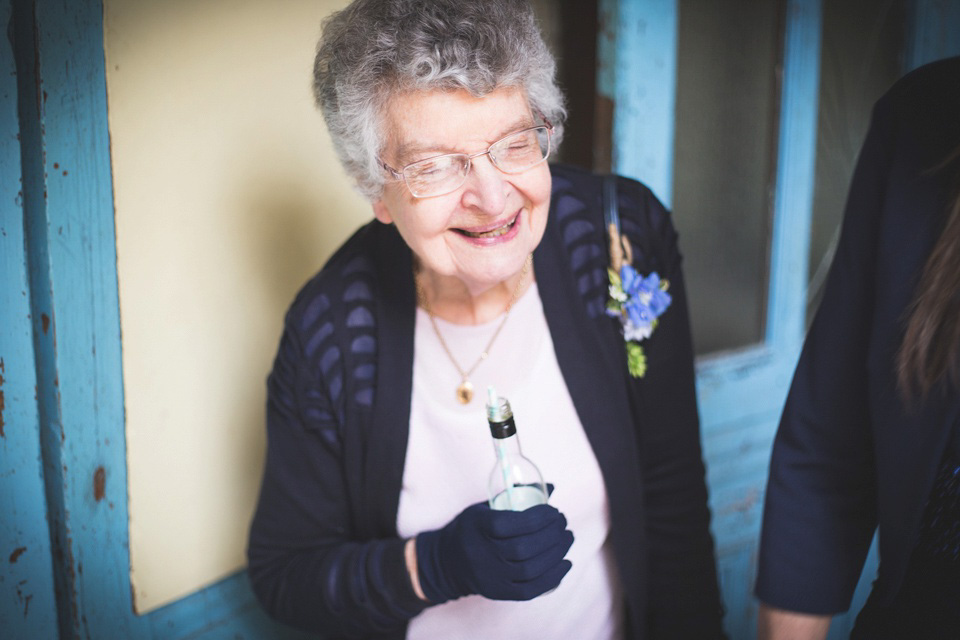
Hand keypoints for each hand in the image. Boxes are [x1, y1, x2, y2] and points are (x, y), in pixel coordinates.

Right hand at [415, 501, 572, 603]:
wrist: (448, 562)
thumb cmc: (472, 528)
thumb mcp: (484, 507)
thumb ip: (515, 497)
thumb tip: (553, 488)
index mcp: (476, 527)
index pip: (509, 524)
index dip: (538, 517)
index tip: (553, 511)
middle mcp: (482, 554)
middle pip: (523, 548)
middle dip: (551, 534)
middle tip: (563, 523)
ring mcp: (490, 577)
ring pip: (530, 569)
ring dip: (556, 553)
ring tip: (568, 538)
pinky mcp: (498, 593)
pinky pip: (530, 590)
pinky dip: (553, 577)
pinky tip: (565, 563)